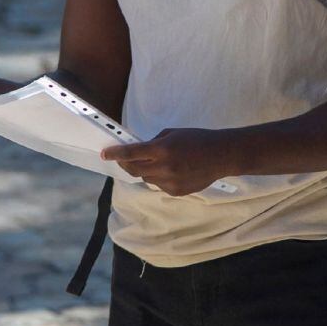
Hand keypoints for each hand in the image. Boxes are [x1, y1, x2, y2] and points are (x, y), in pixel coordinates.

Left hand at [101, 128, 238, 196]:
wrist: (221, 156)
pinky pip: (159, 186)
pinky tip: (173, 170)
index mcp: (163, 150)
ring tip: (160, 162)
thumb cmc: (198, 139)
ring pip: (147, 179)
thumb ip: (154, 143)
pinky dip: (159, 178)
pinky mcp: (176, 192)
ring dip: (146, 170)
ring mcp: (170, 182)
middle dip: (126, 164)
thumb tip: (139, 150)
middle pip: (134, 170)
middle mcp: (164, 168)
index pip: (132, 153)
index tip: (105, 154)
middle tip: (123, 160)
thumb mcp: (173, 133)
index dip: (116, 154)